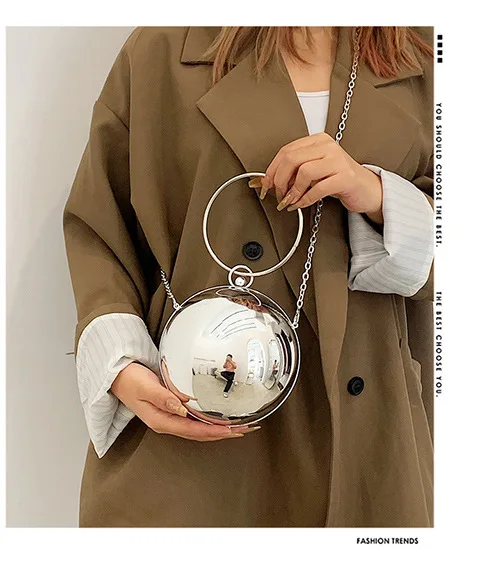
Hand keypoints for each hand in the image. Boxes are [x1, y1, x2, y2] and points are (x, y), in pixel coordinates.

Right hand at [110, 362, 257, 440]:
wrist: (116, 375)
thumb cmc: (128, 379)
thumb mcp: (145, 387)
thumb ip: (163, 396)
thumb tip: (182, 406)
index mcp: (162, 420)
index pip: (195, 430)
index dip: (216, 431)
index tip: (234, 430)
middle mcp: (167, 422)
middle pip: (201, 433)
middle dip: (225, 433)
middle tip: (247, 429)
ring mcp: (169, 417)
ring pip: (199, 428)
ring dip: (220, 428)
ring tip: (240, 426)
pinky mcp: (171, 409)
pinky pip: (195, 420)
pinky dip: (210, 420)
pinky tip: (219, 418)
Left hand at [259, 132, 383, 223]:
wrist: (366, 189)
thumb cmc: (338, 180)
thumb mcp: (315, 170)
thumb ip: (295, 171)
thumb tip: (269, 181)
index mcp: (318, 140)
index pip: (287, 150)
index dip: (272, 169)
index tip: (265, 184)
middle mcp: (328, 146)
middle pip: (292, 159)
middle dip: (280, 180)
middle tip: (278, 194)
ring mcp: (338, 161)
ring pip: (304, 172)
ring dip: (293, 191)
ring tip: (291, 201)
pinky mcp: (346, 177)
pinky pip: (318, 188)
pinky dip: (305, 199)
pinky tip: (302, 204)